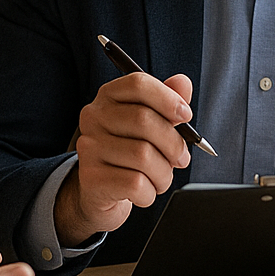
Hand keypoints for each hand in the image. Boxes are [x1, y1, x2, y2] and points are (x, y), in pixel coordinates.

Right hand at [53, 71, 193, 245]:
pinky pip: (135, 183)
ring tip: (161, 178)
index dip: (168, 98)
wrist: (104, 192)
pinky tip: (145, 190)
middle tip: (182, 157)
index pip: (138, 84)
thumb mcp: (153, 125)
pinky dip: (151, 192)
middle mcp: (93, 117)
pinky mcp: (90, 177)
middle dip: (173, 144)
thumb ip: (168, 102)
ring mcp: (89, 147)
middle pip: (144, 120)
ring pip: (143, 156)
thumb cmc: (131, 153)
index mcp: (109, 96)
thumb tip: (183, 83)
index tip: (185, 115)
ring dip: (164, 173)